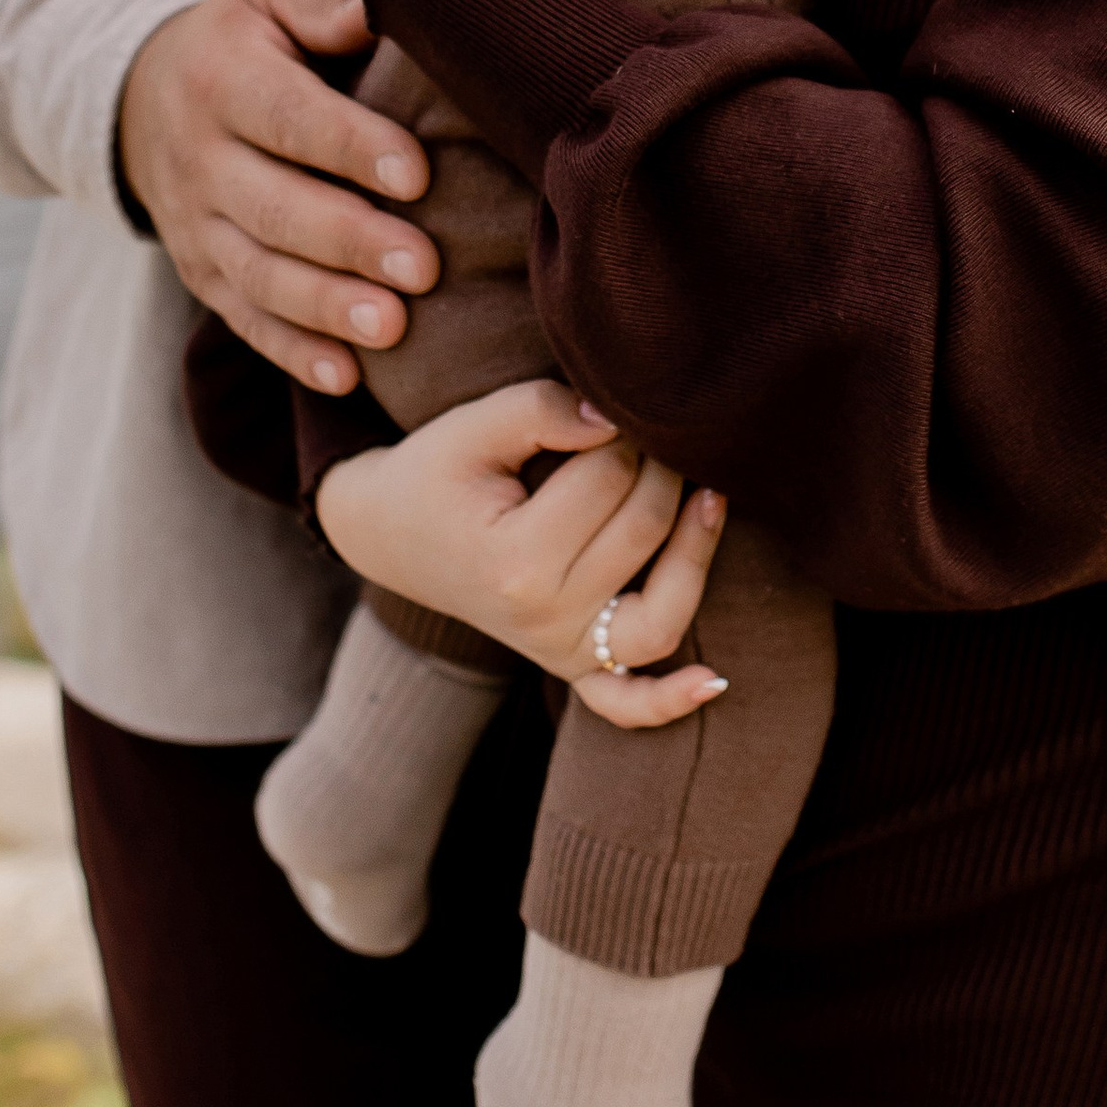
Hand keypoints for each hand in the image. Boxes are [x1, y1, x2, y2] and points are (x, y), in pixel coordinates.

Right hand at [118, 0, 434, 394]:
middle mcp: (199, 159)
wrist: (135, 99)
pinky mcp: (200, 275)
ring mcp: (193, 226)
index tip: (417, 173)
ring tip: (392, 328)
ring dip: (324, 307)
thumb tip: (376, 13)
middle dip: (350, 242)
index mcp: (222, 80)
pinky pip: (243, 319)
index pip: (287, 118)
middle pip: (274, 208)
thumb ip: (323, 4)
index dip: (351, 148)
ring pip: (257, 274)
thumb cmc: (242, 43)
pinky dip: (292, 352)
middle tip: (423, 268)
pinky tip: (346, 376)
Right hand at [317, 382, 730, 732]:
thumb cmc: (436, 473)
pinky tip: (714, 682)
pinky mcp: (569, 666)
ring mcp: (558, 652)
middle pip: (643, 531)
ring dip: (697, 552)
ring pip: (661, 616)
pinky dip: (669, 699)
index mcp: (514, 561)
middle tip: (651, 427)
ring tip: (713, 494)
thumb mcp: (472, 427)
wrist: (391, 533)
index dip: (621, 426)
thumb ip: (544, 409)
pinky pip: (625, 703)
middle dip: (660, 466)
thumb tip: (618, 417)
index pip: (609, 476)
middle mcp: (542, 619)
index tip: (609, 403)